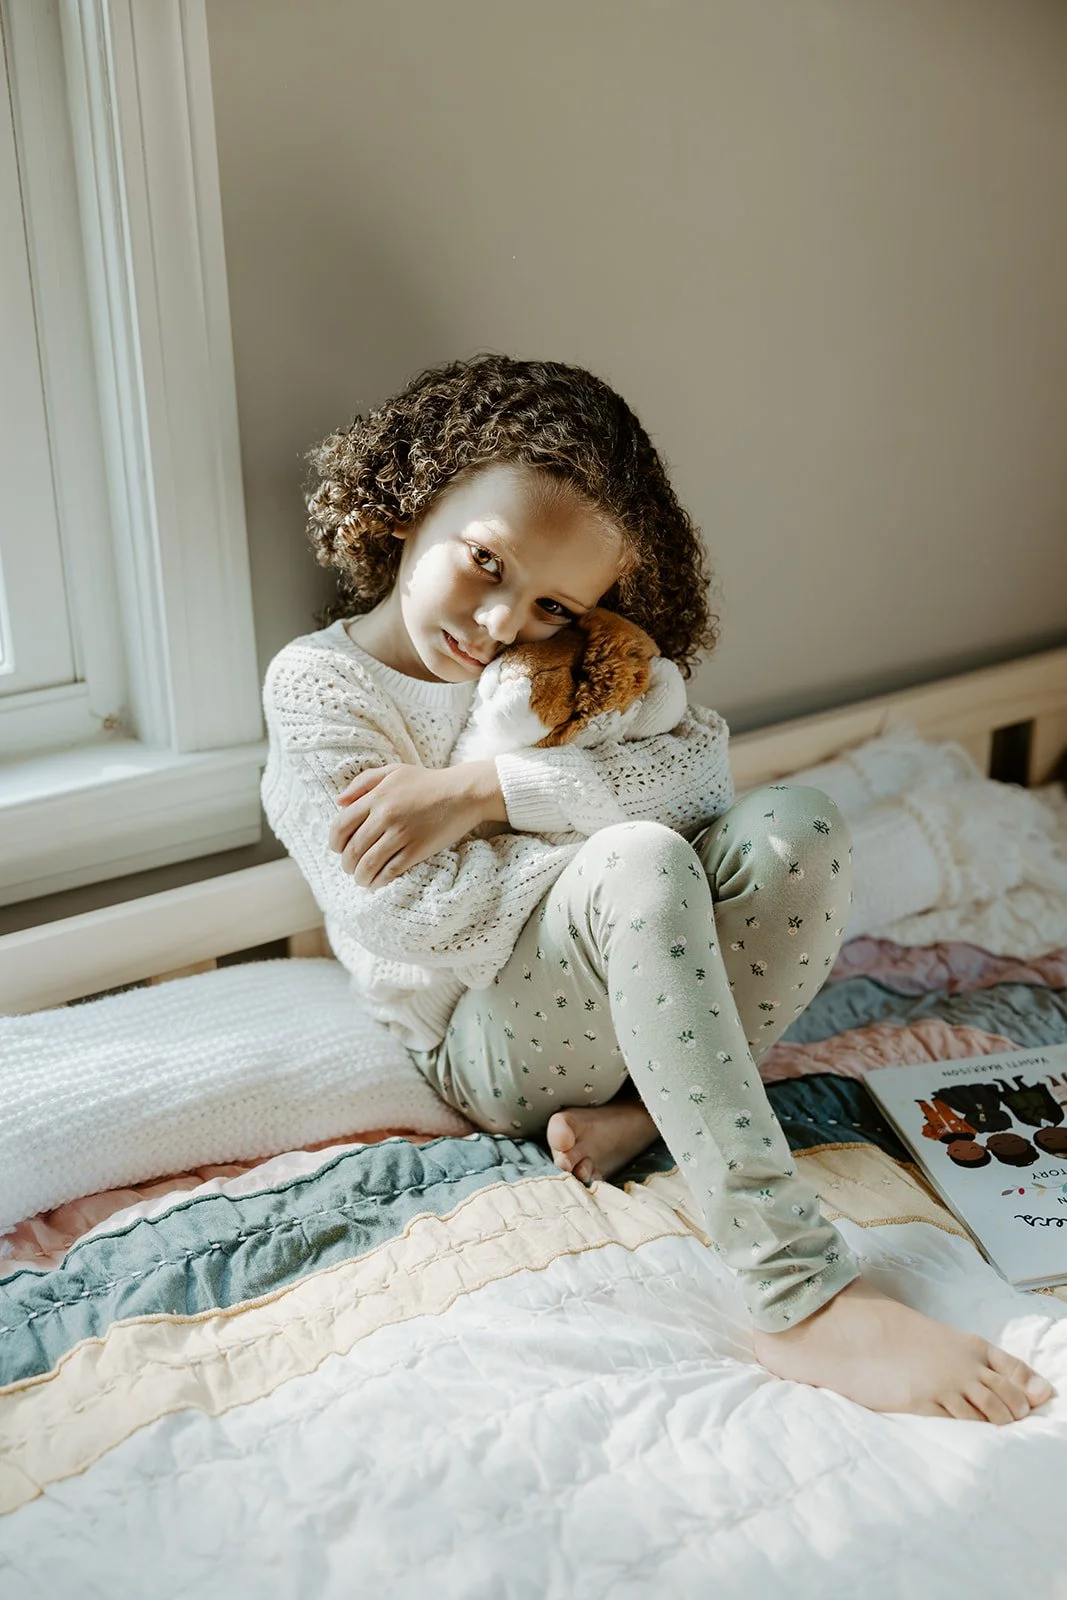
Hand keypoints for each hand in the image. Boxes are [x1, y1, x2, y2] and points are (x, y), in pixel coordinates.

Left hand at [328, 762, 504, 887]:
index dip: (335, 843)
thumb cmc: (427, 782)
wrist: (463, 793)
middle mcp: (385, 816)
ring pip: (369, 864)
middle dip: (347, 864)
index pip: (341, 825)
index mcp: (376, 797)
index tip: (338, 850)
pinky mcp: (417, 849)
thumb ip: (363, 782)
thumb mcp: (393, 771)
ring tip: (362, 880)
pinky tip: (378, 883)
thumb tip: (338, 802)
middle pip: (353, 849)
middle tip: (350, 869)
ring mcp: (401, 834)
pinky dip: (379, 881)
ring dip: (360, 877)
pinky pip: (390, 871)